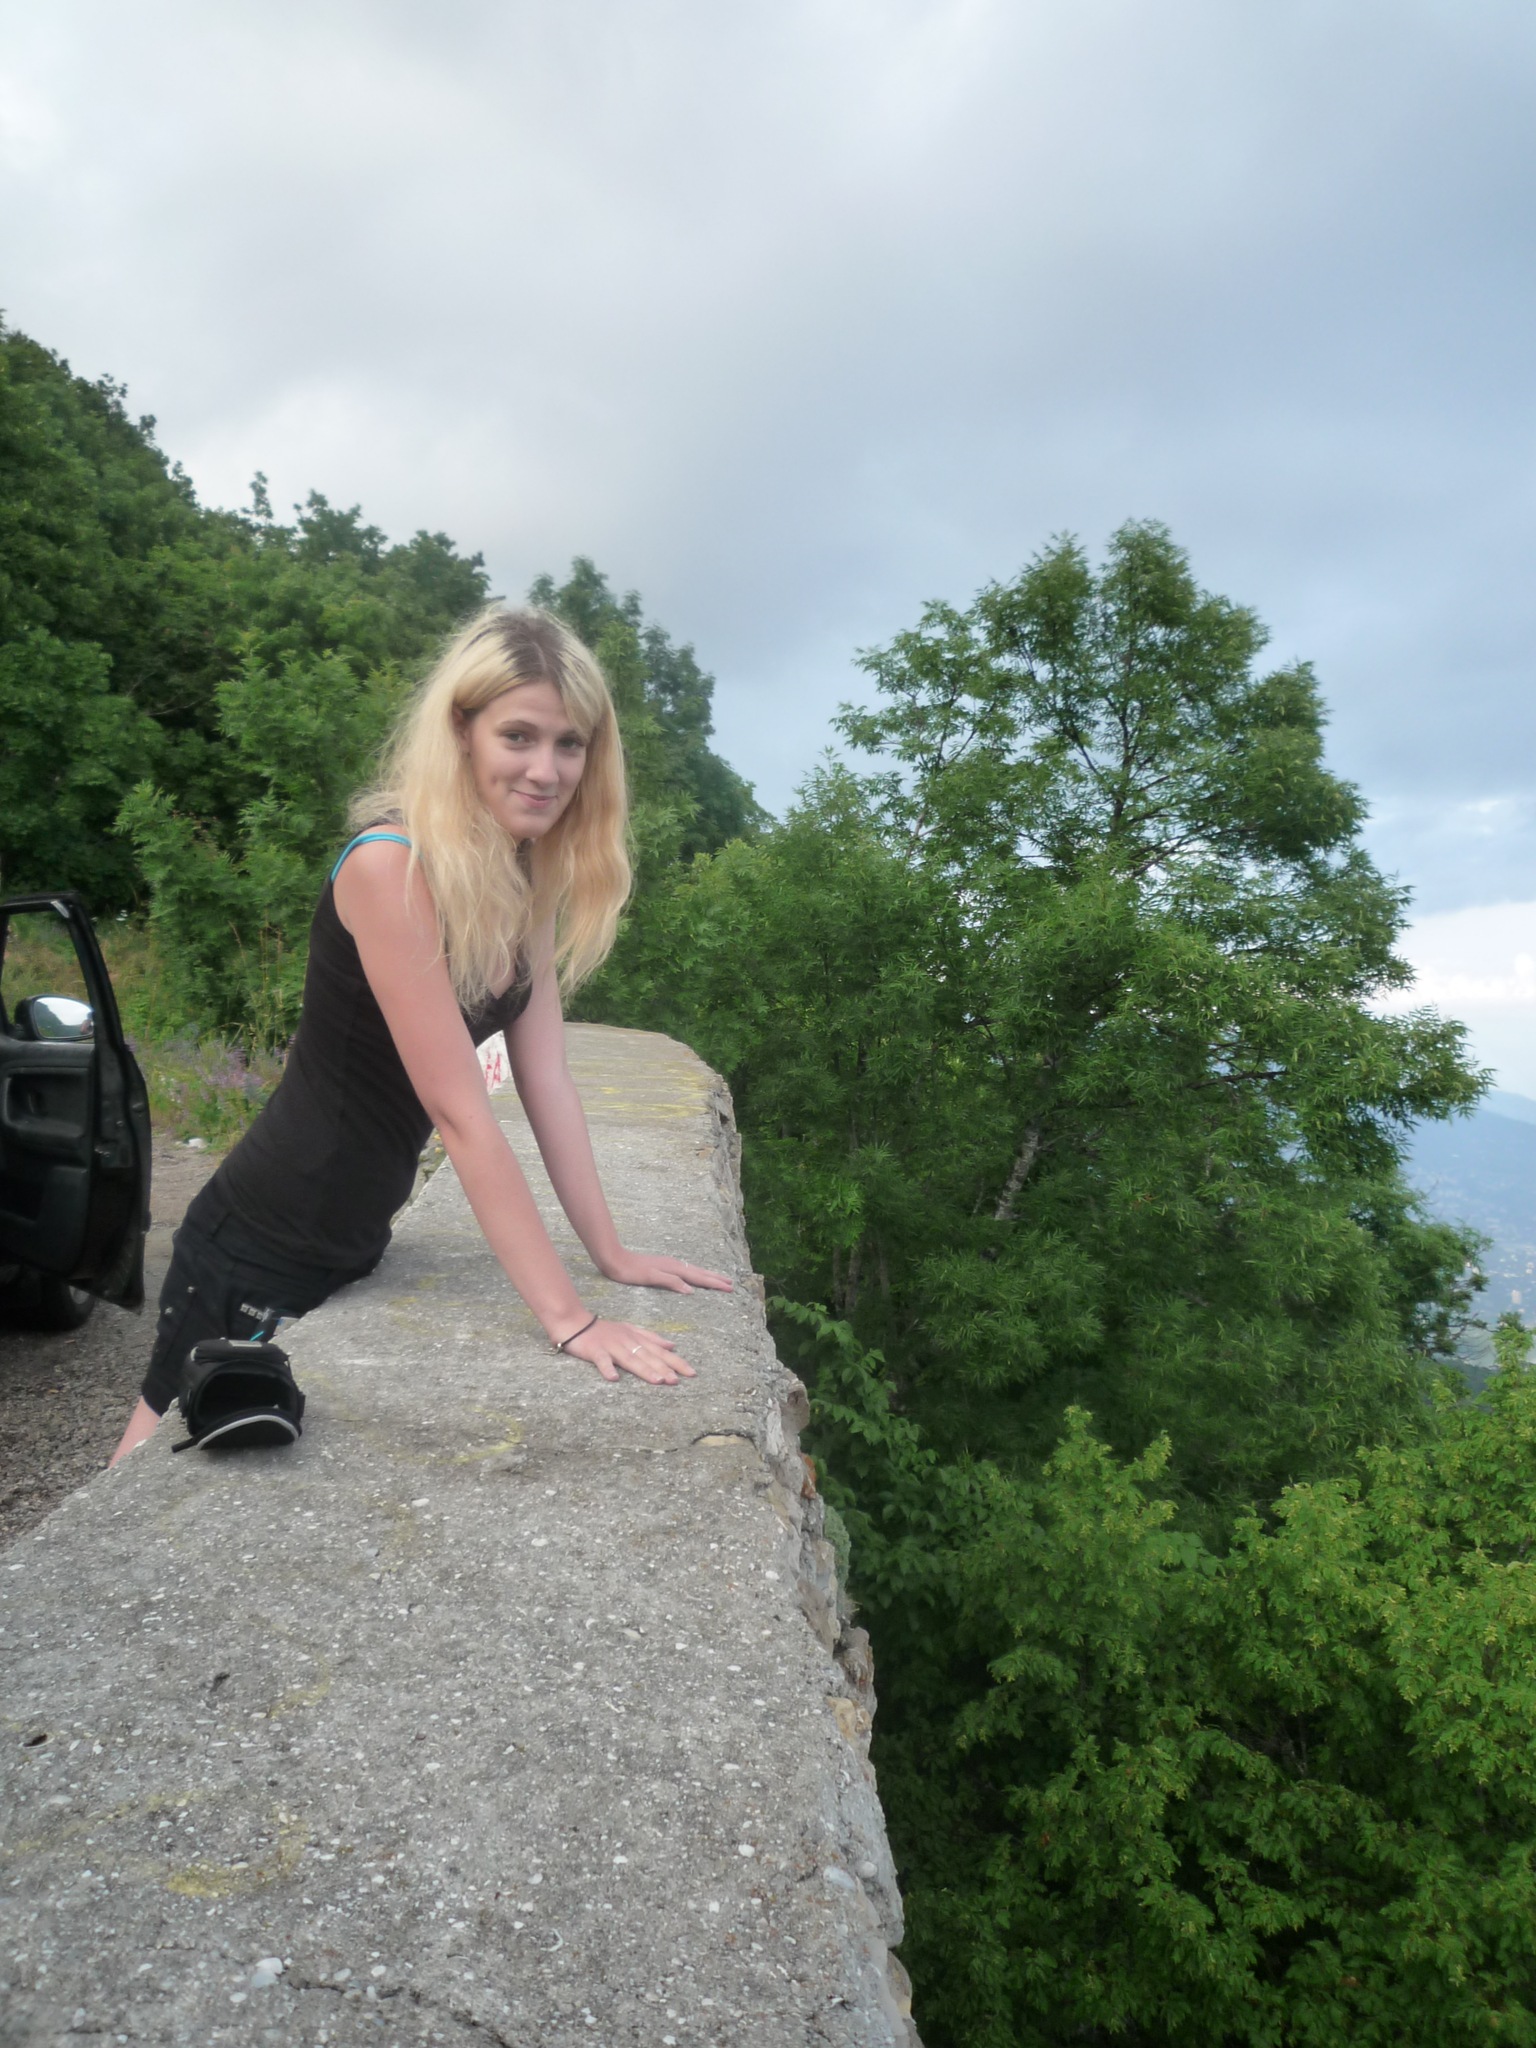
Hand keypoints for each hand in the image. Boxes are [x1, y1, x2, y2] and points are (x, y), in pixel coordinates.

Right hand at [563, 1317, 697, 1385]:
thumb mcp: (631, 1330)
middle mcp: (628, 1342)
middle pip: (649, 1357)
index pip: (661, 1352)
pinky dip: (608, 1369)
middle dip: (664, 1368)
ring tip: (658, 1380)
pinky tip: (614, 1378)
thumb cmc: (605, 1330)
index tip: (691, 1373)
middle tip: (678, 1381)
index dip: (676, 1362)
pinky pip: (602, 1361)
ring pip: (631, 1359)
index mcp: (637, 1338)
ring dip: (644, 1370)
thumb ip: (652, 1338)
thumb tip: (673, 1346)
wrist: (575, 1322)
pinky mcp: (595, 1351)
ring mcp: (611, 1346)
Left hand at [597, 1249, 733, 1293]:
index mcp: (674, 1268)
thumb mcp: (651, 1277)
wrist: (615, 1260)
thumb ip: (671, 1282)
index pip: (699, 1278)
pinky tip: (695, 1277)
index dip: (714, 1283)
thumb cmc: (631, 1271)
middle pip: (700, 1273)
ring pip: (694, 1271)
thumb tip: (691, 1289)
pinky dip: (697, 1275)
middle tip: (731, 1284)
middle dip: (716, 1279)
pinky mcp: (664, 1266)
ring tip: (720, 1279)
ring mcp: (670, 1264)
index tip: (729, 1287)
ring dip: (708, 1276)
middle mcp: (675, 1265)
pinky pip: (687, 1271)